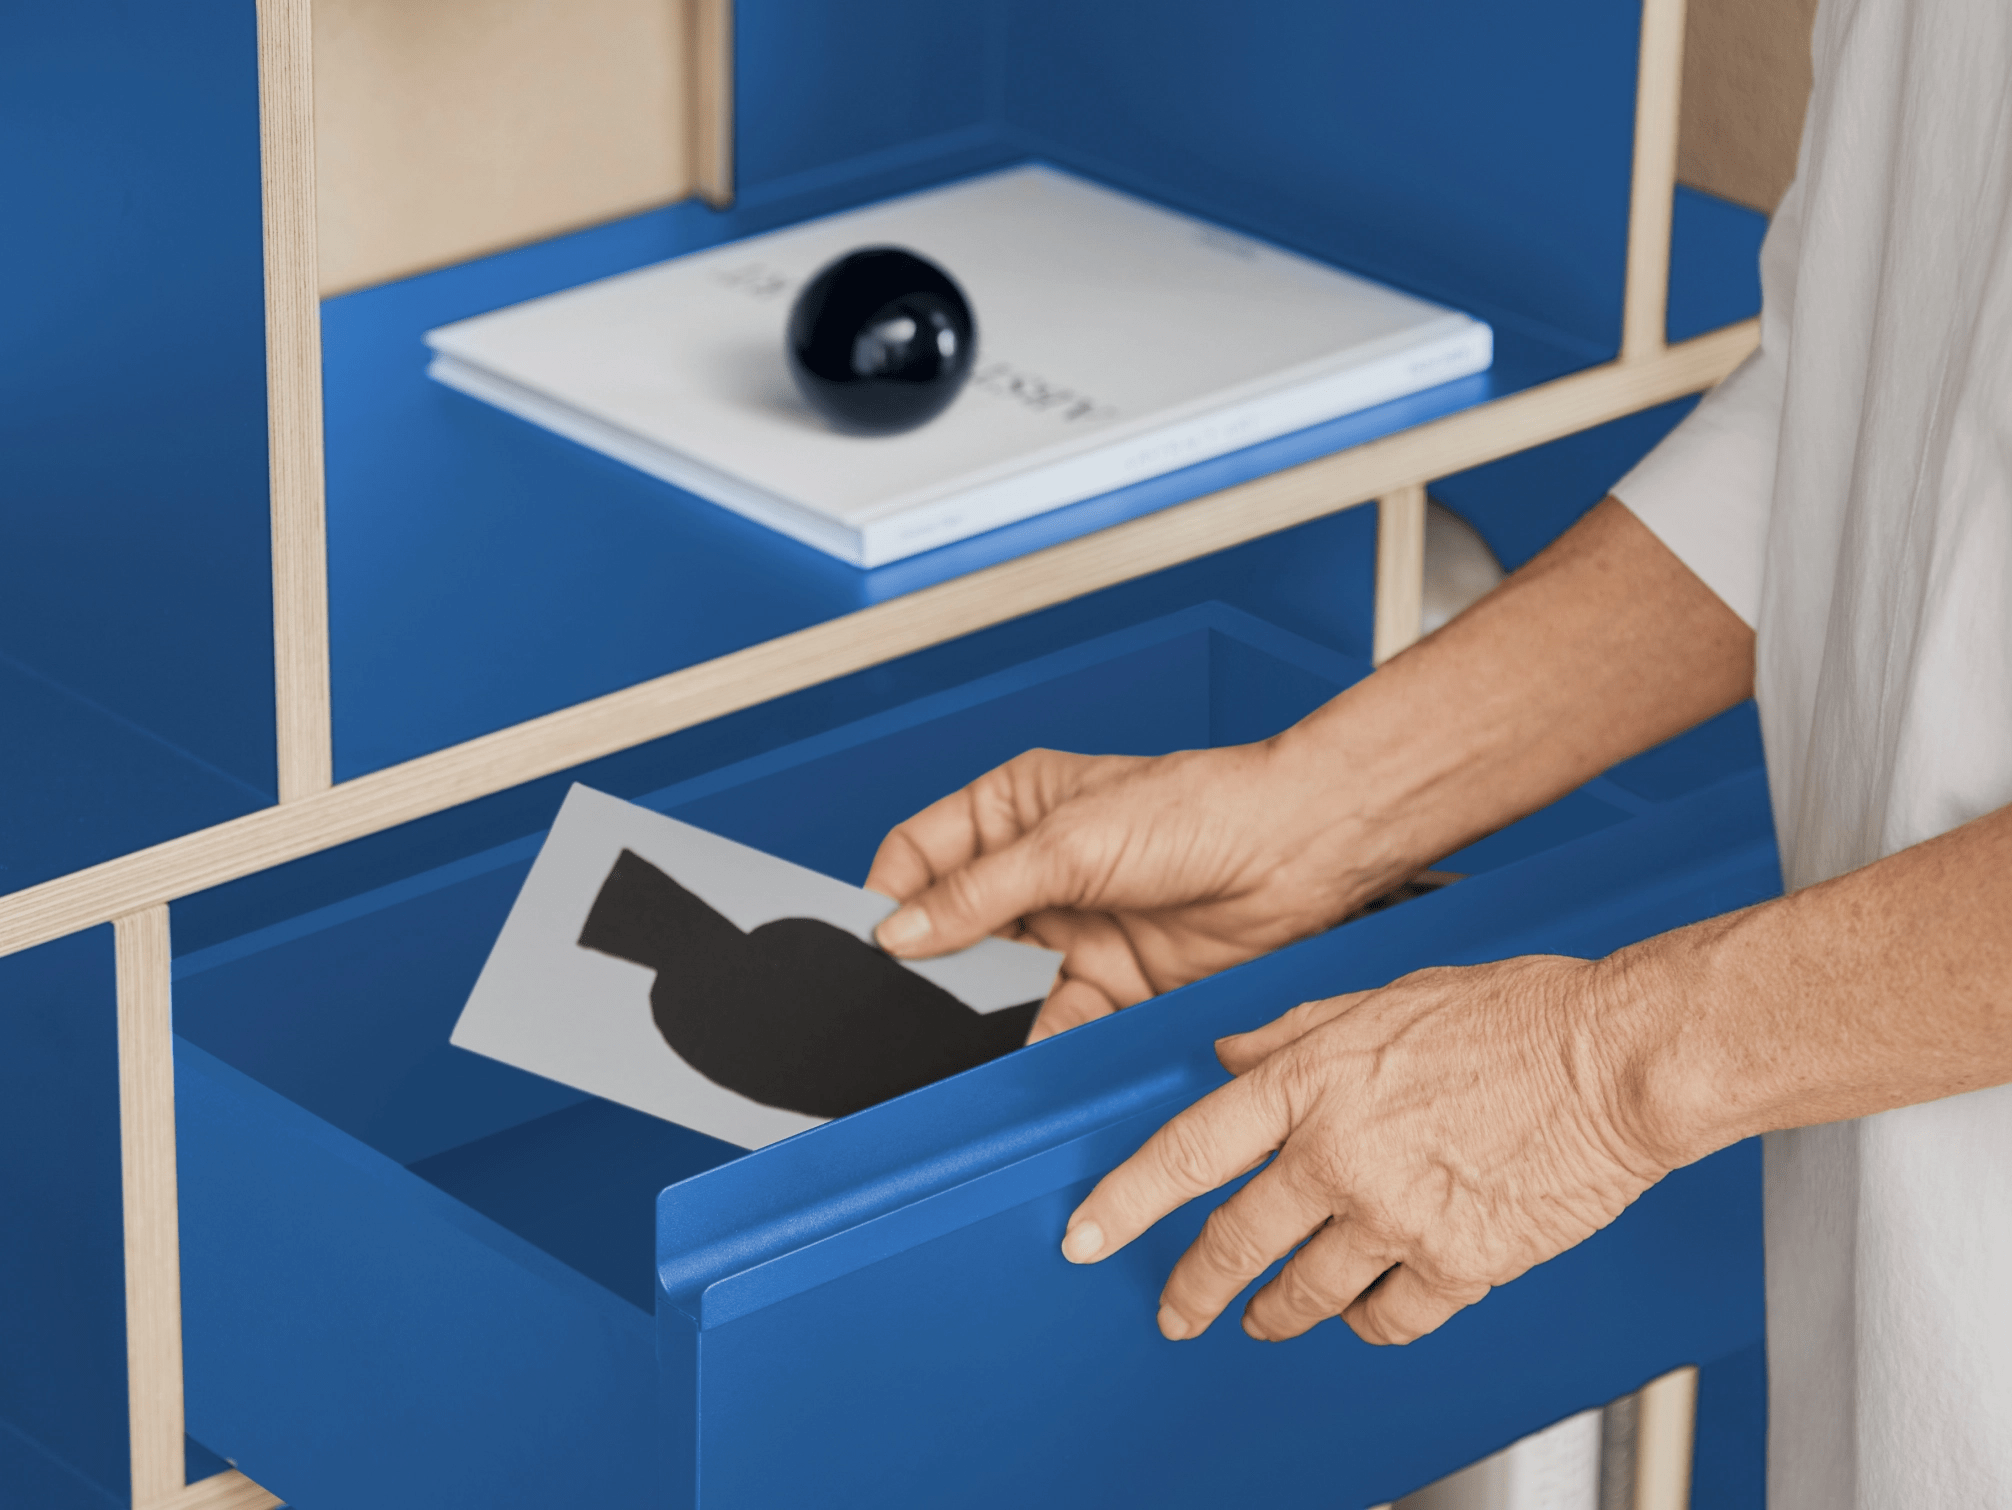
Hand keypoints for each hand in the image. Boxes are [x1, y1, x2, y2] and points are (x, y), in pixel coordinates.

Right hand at [865, 743, 1417, 1039]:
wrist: (1299, 853)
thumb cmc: (1201, 808)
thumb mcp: (1070, 843)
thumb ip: (979, 894)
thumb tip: (900, 934)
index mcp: (1012, 809)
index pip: (918, 857)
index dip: (888, 900)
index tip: (869, 947)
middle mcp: (1035, 870)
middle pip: (954, 931)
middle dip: (936, 969)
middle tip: (912, 1005)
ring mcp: (1073, 928)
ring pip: (1003, 986)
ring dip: (990, 1014)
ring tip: (971, 1038)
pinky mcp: (1112, 982)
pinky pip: (1058, 1021)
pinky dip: (1044, 1041)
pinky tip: (1035, 1051)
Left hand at [1056, 953, 1671, 1344]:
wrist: (1619, 1057)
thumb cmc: (1519, 1013)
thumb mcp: (1385, 994)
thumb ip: (1293, 1030)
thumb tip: (1228, 1051)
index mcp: (1311, 1080)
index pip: (1187, 1151)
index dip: (1126, 1201)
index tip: (1087, 1237)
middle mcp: (1340, 1154)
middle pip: (1235, 1242)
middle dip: (1193, 1288)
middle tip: (1177, 1311)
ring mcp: (1396, 1216)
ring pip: (1307, 1292)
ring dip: (1277, 1312)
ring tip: (1266, 1318)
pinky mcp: (1458, 1264)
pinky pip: (1390, 1319)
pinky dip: (1369, 1324)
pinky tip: (1364, 1316)